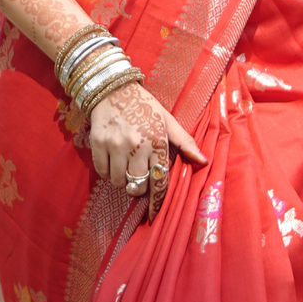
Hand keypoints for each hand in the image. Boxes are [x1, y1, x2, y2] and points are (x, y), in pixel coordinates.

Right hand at [89, 81, 205, 221]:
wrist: (113, 88)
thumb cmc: (145, 106)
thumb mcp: (168, 120)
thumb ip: (185, 142)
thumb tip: (204, 161)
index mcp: (157, 141)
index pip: (160, 179)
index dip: (157, 200)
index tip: (155, 213)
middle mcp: (136, 145)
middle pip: (138, 185)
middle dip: (141, 188)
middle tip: (141, 179)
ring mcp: (115, 145)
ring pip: (119, 182)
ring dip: (124, 181)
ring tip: (127, 168)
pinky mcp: (98, 144)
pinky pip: (102, 173)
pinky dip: (108, 173)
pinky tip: (114, 162)